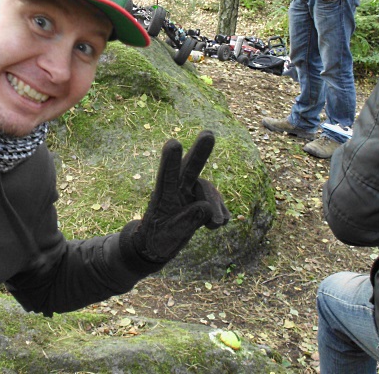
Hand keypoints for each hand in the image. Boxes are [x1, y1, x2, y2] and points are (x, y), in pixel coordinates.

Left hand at [120, 131, 229, 271]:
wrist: (158, 244)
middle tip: (209, 133)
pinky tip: (217, 224)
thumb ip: (188, 221)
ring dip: (215, 205)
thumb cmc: (159, 238)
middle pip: (190, 168)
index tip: (173, 143)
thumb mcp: (170, 234)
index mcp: (164, 195)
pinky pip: (216, 202)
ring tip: (215, 226)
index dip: (171, 161)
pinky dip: (220, 212)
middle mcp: (178, 189)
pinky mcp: (202, 200)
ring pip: (208, 190)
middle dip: (199, 152)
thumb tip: (207, 208)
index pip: (167, 176)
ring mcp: (191, 192)